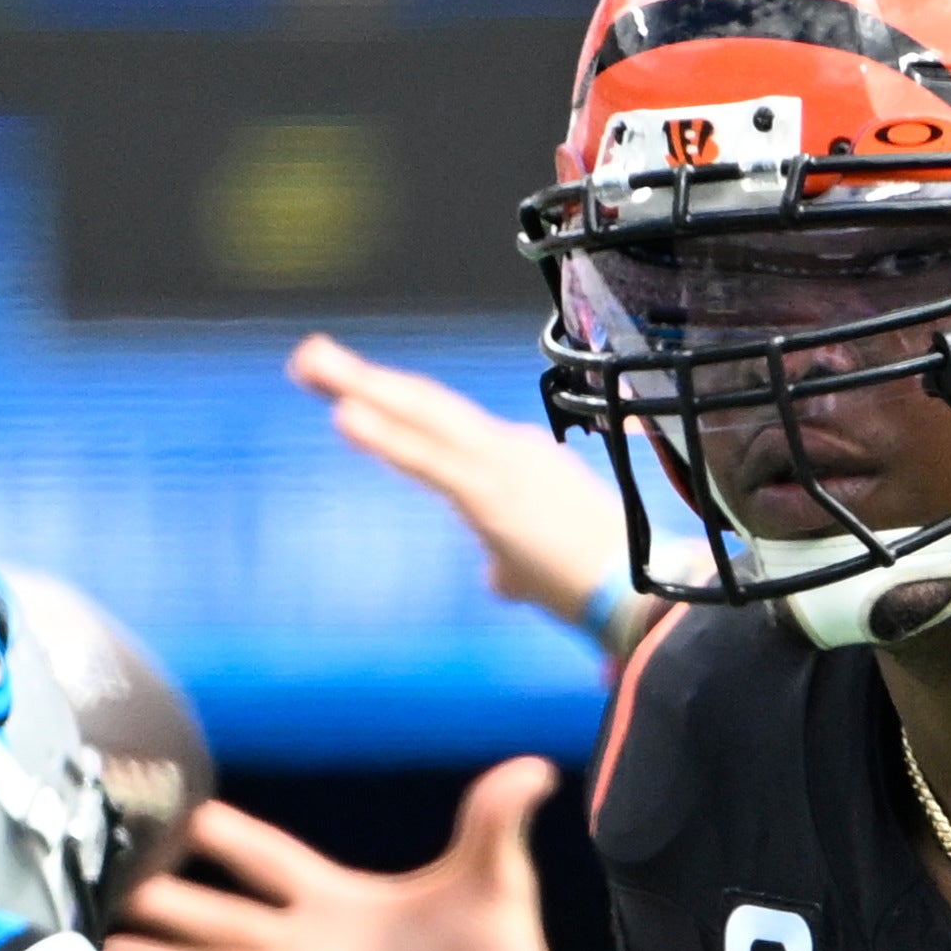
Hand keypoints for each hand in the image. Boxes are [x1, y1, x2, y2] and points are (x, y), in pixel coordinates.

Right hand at [100, 761, 567, 950]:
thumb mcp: (495, 880)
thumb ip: (495, 820)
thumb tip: (537, 763)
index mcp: (340, 900)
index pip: (266, 857)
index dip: (225, 836)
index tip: (174, 808)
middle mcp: (307, 947)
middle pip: (220, 916)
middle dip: (168, 900)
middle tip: (111, 882)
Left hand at [291, 333, 631, 627]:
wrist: (641, 594)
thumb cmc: (602, 584)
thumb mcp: (542, 570)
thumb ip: (510, 566)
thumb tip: (496, 578)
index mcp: (518, 459)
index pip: (443, 425)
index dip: (394, 403)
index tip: (348, 389)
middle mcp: (508, 448)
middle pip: (424, 405)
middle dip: (364, 377)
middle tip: (309, 355)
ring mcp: (500, 466)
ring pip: (420, 416)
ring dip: (361, 386)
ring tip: (309, 363)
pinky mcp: (492, 494)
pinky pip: (427, 458)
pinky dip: (386, 435)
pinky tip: (344, 415)